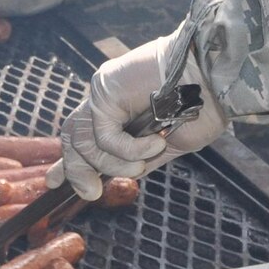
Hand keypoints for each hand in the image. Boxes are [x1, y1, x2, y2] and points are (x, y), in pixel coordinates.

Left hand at [50, 31, 229, 200]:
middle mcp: (107, 101)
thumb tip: (121, 176)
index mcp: (120, 112)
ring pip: (83, 142)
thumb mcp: (169, 142)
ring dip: (114, 163)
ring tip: (144, 161)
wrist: (214, 77)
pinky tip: (154, 141)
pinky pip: (103, 135)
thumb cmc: (203, 106)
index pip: (82, 136)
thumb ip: (141, 157)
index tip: (54, 183)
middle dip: (75, 170)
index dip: (67, 161)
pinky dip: (127, 148)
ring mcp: (103, 93)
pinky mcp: (104, 90)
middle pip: (72, 138)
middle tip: (91, 191)